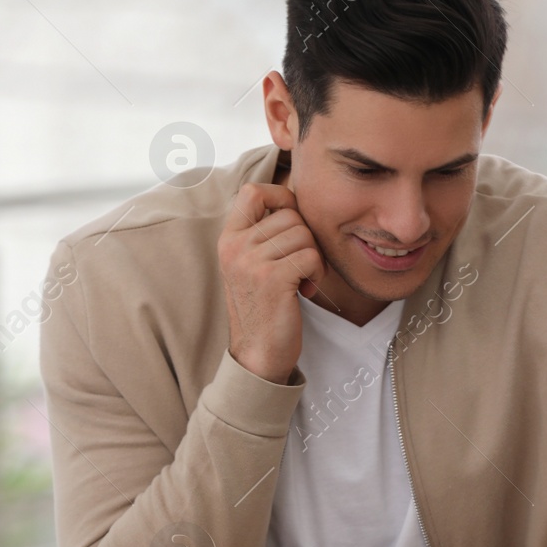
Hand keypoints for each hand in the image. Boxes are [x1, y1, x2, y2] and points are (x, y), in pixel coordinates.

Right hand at [218, 182, 327, 382]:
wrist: (257, 355)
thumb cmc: (264, 309)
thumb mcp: (253, 265)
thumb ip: (264, 235)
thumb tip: (297, 200)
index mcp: (229, 239)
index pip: (253, 191)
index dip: (281, 197)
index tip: (294, 222)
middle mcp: (234, 246)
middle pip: (290, 213)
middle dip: (307, 237)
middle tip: (302, 265)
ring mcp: (250, 261)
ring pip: (304, 233)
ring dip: (314, 257)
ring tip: (302, 280)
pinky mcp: (271, 278)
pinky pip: (311, 255)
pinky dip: (317, 272)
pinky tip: (305, 290)